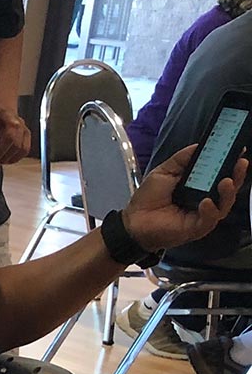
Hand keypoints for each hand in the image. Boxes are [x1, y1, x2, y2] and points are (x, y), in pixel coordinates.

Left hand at [0, 104, 30, 173]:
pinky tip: (2, 160)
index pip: (9, 139)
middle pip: (17, 147)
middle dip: (2, 159)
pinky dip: (14, 157)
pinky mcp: (26, 134)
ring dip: (8, 160)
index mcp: (9, 118)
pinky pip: (24, 150)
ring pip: (22, 150)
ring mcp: (25, 129)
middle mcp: (20, 124)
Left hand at [121, 145, 244, 251]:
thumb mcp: (164, 172)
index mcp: (199, 186)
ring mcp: (203, 215)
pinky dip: (210, 210)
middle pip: (229, 189)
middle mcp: (206, 200)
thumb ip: (182, 159)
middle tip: (240, 163)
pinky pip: (209, 219)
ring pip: (224, 204)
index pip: (221, 174)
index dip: (231, 164)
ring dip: (228, 192)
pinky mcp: (197, 228)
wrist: (133, 221)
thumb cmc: (148, 198)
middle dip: (237, 175)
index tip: (238, 151)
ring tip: (226, 181)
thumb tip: (199, 145)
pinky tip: (207, 202)